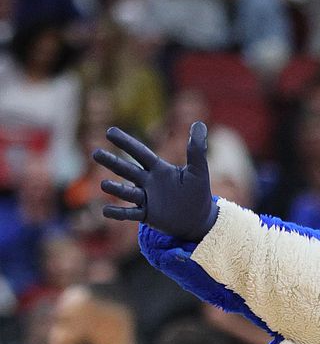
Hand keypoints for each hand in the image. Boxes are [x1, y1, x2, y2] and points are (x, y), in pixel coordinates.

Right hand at [91, 122, 215, 240]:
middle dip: (112, 162)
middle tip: (96, 153)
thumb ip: (196, 149)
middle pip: (127, 170)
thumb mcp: (198, 170)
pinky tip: (105, 211)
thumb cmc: (197, 192)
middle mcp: (148, 182)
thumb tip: (199, 124)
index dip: (126, 142)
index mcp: (158, 169)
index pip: (140, 153)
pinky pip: (130, 214)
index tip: (110, 131)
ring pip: (127, 192)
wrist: (198, 219)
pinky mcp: (147, 215)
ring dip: (116, 188)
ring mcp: (145, 199)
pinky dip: (118, 213)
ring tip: (104, 184)